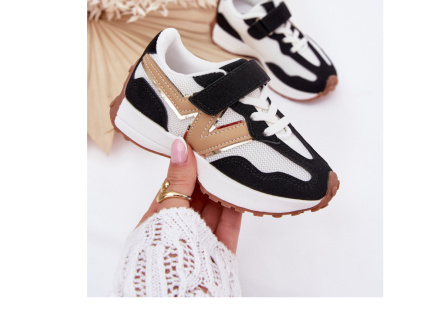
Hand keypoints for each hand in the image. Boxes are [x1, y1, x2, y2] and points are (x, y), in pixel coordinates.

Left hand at [137, 138, 241, 253]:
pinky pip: (229, 223)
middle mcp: (180, 229)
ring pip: (214, 208)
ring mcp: (201, 239)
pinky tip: (240, 190)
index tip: (198, 147)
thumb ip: (179, 180)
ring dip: (222, 189)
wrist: (184, 294)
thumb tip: (180, 147)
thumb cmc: (166, 253)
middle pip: (196, 197)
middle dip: (207, 177)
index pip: (173, 186)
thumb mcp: (169, 209)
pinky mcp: (220, 249)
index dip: (185, 167)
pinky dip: (235, 206)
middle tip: (220, 153)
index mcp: (159, 219)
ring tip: (232, 166)